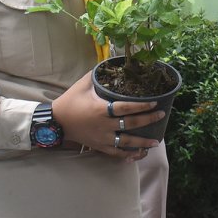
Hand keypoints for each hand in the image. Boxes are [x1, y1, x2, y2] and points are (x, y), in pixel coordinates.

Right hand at [50, 78, 164, 159]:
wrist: (56, 122)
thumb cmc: (70, 101)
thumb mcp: (82, 84)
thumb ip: (97, 74)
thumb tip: (111, 62)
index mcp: (101, 109)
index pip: (126, 107)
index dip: (142, 106)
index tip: (155, 103)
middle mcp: (104, 125)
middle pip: (130, 124)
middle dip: (148, 120)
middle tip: (161, 116)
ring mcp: (102, 138)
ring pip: (126, 142)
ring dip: (142, 143)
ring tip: (155, 142)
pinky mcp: (99, 146)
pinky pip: (116, 153)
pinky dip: (128, 155)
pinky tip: (138, 155)